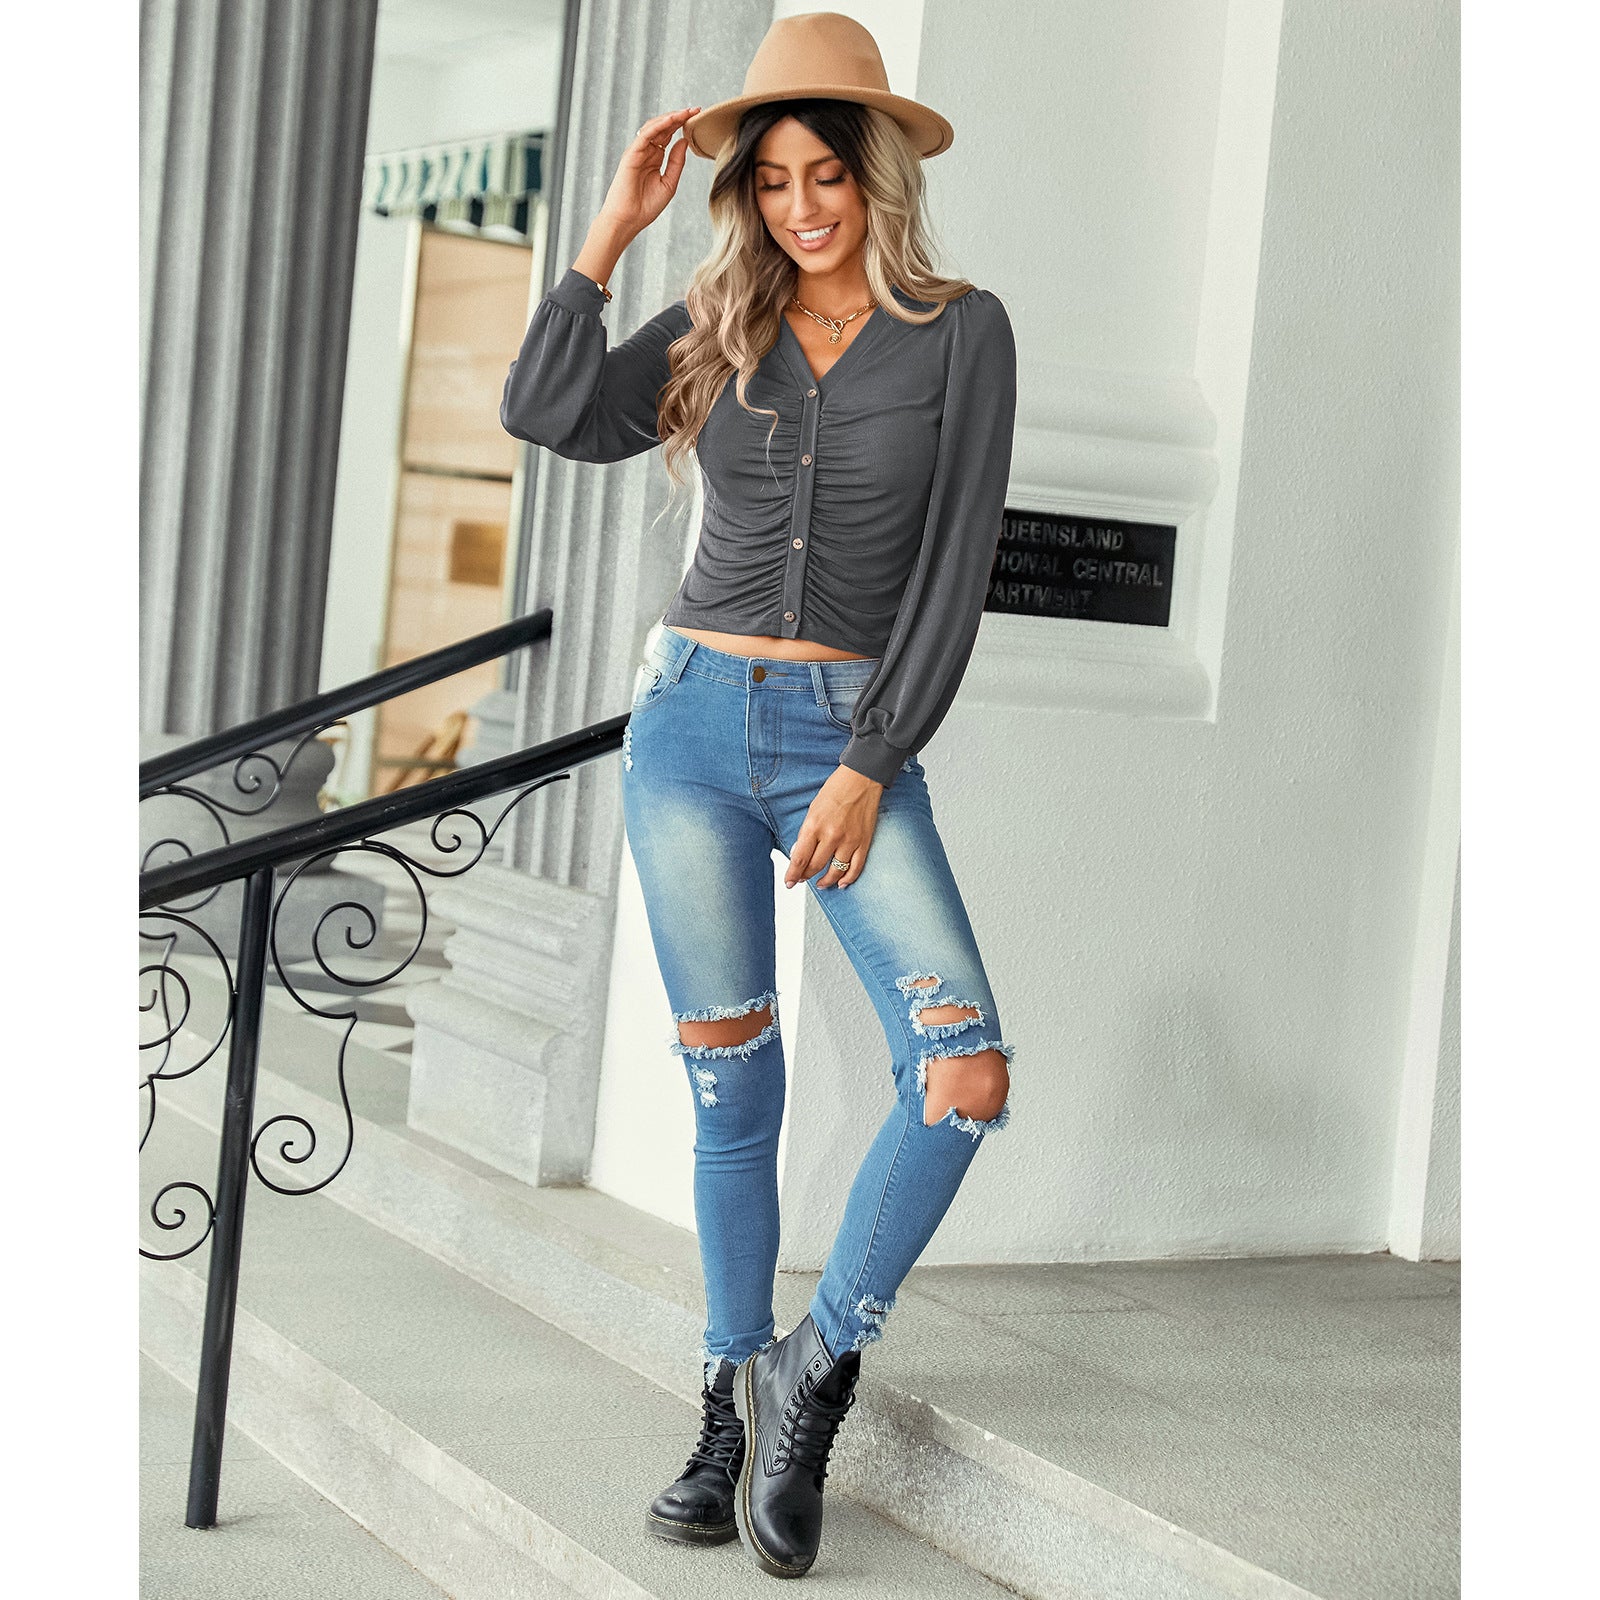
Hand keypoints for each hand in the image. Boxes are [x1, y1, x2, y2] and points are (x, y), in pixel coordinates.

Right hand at [597, 106, 701, 237]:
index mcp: (655, 158)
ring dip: (670, 118)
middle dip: (679, 117)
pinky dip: (658, 125)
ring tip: (686, 112)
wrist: (628, 220)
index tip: (697, 117)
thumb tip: (684, 140)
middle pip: (663, 128)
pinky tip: (671, 120)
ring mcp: (638, 151)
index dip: (682, 125)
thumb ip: (676, 162)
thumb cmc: (646, 206)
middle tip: (696, 109)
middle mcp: (646, 151)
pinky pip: (645, 135)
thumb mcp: (669, 183)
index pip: (669, 135)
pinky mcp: (631, 154)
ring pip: (654, 127)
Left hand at [784, 766, 882, 890]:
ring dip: (826, 881)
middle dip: (806, 877)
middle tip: (802, 880)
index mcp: (815, 825)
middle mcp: (832, 835)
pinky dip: (848, 878)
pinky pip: (856, 867)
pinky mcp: (864, 841)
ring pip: (835, 871)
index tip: (789, 882)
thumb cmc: (836, 790)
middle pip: (815, 867)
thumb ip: (806, 833)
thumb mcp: (813, 809)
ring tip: (820, 883)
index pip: (800, 858)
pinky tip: (841, 883)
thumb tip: (799, 853)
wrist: (862, 778)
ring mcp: (850, 840)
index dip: (793, 874)